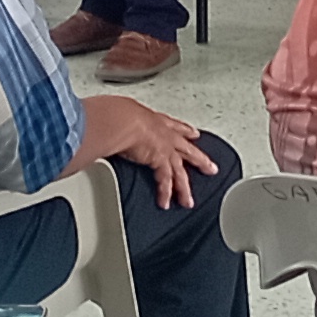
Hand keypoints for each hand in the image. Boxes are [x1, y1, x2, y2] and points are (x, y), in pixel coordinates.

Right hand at [99, 97, 218, 207]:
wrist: (120, 119)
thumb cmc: (117, 113)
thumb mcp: (122, 114)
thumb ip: (120, 123)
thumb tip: (106, 124)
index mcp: (155, 120)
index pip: (174, 126)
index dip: (185, 131)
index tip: (194, 134)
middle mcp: (164, 133)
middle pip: (187, 149)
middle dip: (200, 159)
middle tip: (209, 167)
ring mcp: (165, 148)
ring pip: (180, 170)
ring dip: (184, 187)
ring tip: (188, 200)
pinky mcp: (161, 161)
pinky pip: (166, 180)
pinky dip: (165, 193)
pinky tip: (165, 202)